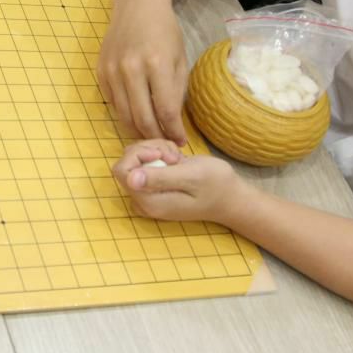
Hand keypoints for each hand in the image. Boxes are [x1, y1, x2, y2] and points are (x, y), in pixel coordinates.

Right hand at [97, 0, 188, 142]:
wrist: (137, 5)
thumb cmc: (165, 30)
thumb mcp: (179, 58)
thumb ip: (176, 90)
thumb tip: (173, 122)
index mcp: (157, 64)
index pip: (166, 110)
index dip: (174, 131)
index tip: (181, 142)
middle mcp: (132, 69)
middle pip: (142, 118)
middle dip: (156, 136)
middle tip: (165, 143)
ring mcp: (112, 71)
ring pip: (124, 115)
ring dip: (138, 130)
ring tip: (151, 134)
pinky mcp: (101, 72)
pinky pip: (112, 103)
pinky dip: (124, 114)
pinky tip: (136, 116)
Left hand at [111, 142, 242, 222]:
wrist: (230, 196)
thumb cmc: (216, 185)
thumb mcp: (190, 177)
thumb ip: (160, 178)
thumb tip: (130, 178)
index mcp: (149, 202)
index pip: (122, 171)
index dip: (139, 155)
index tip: (162, 154)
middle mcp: (143, 200)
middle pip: (127, 162)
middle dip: (149, 150)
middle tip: (173, 155)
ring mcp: (148, 192)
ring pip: (136, 157)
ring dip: (156, 149)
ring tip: (177, 158)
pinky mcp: (154, 183)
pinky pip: (145, 160)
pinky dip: (160, 152)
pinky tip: (177, 159)